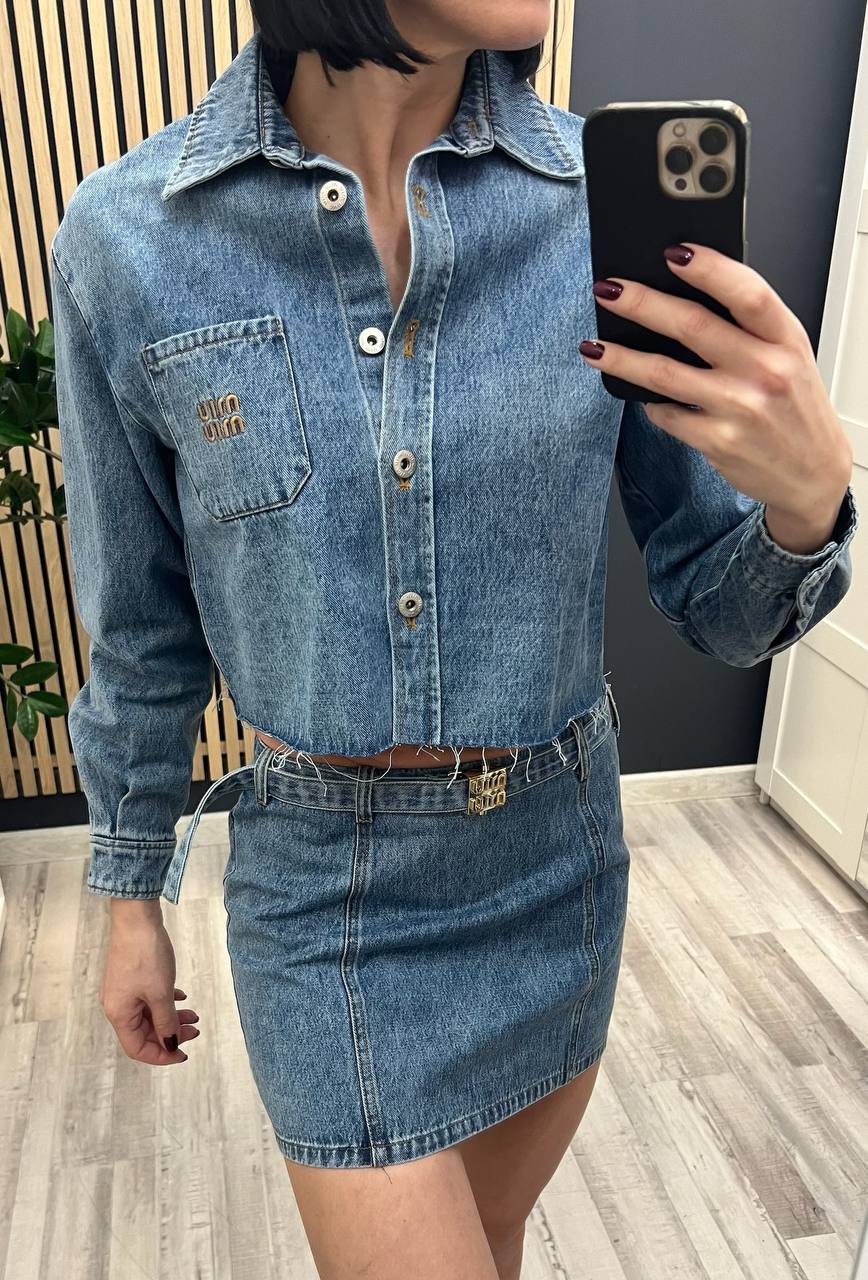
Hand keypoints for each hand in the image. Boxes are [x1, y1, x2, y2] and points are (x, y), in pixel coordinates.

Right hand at [100, 904, 199, 1064]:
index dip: (161, 1055)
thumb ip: (166, 1022)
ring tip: (194, 1014)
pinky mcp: (131, 975)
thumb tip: (170, 1043)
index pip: (138, 1048)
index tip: (184, 1053)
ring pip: (149, 1014)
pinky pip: (149, 998)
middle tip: (195, 1030)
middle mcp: (118, 1005)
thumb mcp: (161, 993)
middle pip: (144, 1032)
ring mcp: (124, 990)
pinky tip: (181, 995)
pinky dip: (166, 1001)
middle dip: (170, 1034)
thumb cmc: (146, 955)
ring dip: (171, 1017)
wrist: (136, 918)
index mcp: (119, 1014)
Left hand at [580, 242, 853, 552]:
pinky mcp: (718, 442)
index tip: (672, 252)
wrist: (812, 472)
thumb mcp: (791, 356)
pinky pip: (667, 414)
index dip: (709, 268)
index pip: (747, 293)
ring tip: (593, 347)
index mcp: (786, 340)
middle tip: (607, 290)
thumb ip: (752, 327)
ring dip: (621, 357)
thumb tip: (688, 292)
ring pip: (664, 373)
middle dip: (641, 303)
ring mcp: (739, 409)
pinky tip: (640, 394)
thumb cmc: (795, 407)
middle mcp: (765, 372)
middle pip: (693, 325)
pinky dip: (649, 402)